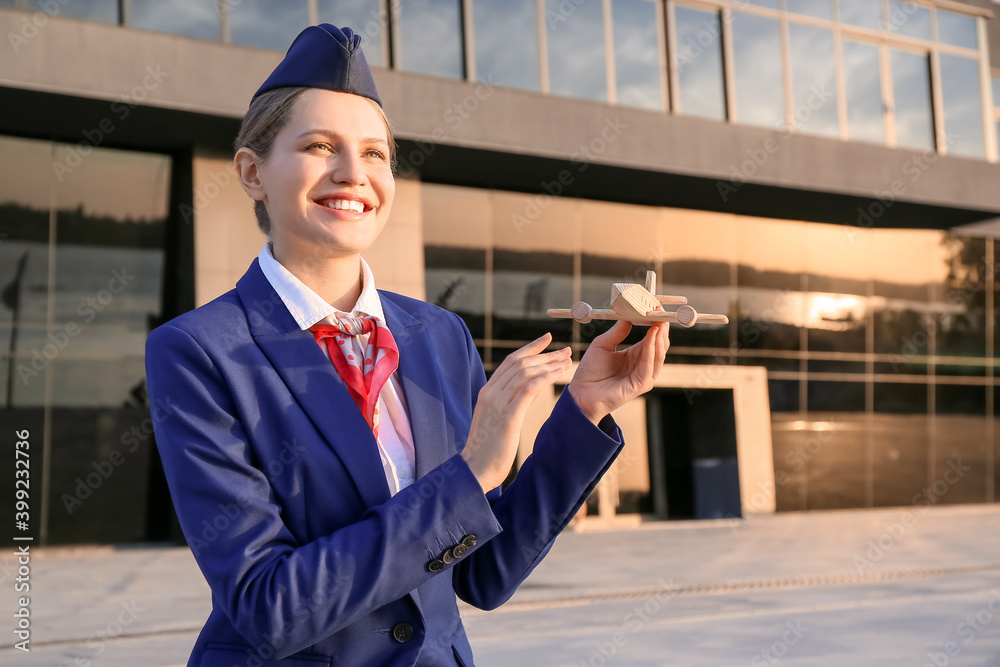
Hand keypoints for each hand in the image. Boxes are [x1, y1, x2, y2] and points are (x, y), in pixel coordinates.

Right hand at [461, 333, 571, 491]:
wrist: (476, 469)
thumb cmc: (489, 448)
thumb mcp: (501, 418)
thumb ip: (514, 400)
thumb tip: (534, 386)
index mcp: (488, 391)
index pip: (510, 361)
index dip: (530, 348)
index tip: (547, 339)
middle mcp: (491, 392)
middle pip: (520, 363)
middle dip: (545, 354)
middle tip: (565, 350)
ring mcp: (497, 403)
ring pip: (525, 373)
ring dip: (548, 364)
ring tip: (567, 360)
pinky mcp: (507, 416)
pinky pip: (528, 389)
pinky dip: (545, 378)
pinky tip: (559, 374)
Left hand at [567, 320, 669, 424]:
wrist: (581, 393)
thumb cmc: (590, 372)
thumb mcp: (602, 345)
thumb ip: (617, 332)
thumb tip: (628, 315)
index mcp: (635, 356)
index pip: (651, 338)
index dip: (655, 323)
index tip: (655, 307)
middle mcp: (642, 365)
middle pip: (659, 345)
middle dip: (661, 327)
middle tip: (659, 310)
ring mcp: (643, 376)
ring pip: (658, 354)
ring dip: (659, 337)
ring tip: (658, 321)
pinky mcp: (641, 384)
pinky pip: (649, 365)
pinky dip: (651, 349)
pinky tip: (650, 336)